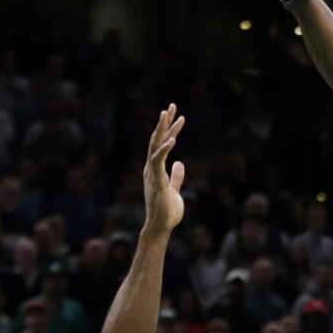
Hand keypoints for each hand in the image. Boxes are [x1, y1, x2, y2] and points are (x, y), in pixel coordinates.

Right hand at [144, 104, 185, 232]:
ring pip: (154, 146)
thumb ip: (176, 176)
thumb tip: (180, 163)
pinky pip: (158, 161)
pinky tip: (173, 139)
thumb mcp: (174, 188)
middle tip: (171, 105)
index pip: (163, 144)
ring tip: (167, 113)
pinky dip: (164, 149)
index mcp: (156, 169)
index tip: (179, 116)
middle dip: (164, 122)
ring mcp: (152, 173)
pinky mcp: (156, 181)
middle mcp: (151, 168)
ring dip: (161, 129)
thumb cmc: (167, 210)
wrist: (161, 226)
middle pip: (156, 140)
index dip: (170, 130)